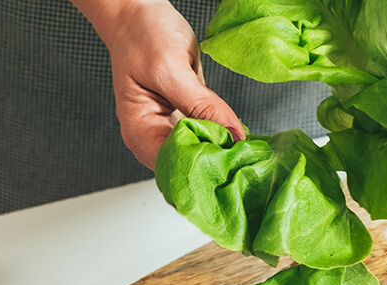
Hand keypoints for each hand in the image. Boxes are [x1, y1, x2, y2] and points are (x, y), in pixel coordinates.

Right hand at [72, 0, 245, 168]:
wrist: (138, 11)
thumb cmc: (141, 36)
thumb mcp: (171, 70)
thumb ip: (202, 106)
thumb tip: (234, 135)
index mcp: (139, 133)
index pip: (175, 166)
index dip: (205, 165)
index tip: (234, 156)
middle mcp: (153, 137)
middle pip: (190, 165)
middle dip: (218, 161)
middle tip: (248, 155)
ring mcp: (171, 127)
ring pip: (203, 152)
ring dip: (225, 149)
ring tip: (248, 147)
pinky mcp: (187, 116)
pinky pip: (209, 133)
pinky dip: (224, 134)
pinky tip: (239, 133)